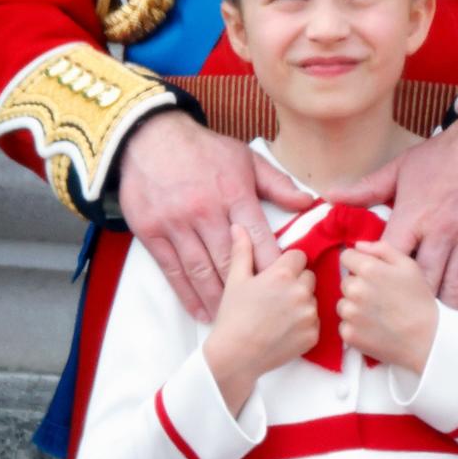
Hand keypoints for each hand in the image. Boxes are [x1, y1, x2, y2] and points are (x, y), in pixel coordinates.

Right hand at [118, 111, 312, 321]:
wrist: (150, 138)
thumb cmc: (204, 149)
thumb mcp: (245, 158)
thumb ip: (277, 183)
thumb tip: (307, 203)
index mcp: (233, 193)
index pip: (257, 238)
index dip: (271, 266)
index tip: (284, 288)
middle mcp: (205, 211)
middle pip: (230, 261)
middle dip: (247, 291)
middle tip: (261, 314)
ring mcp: (176, 223)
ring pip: (201, 270)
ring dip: (216, 299)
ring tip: (231, 320)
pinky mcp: (152, 232)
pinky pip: (173, 270)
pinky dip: (187, 295)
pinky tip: (200, 311)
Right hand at [204, 226, 318, 413]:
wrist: (235, 356)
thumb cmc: (233, 317)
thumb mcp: (235, 280)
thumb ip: (242, 250)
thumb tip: (239, 228)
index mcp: (282, 274)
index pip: (299, 256)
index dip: (288, 265)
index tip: (277, 276)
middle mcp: (300, 292)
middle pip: (308, 276)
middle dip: (296, 282)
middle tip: (276, 296)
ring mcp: (308, 315)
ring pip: (312, 299)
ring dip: (301, 303)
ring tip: (278, 315)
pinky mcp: (313, 336)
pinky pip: (315, 322)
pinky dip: (304, 324)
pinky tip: (285, 329)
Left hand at [329, 106, 457, 315]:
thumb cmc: (446, 154)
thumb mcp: (402, 167)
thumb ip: (366, 188)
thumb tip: (329, 196)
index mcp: (415, 214)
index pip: (389, 257)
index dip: (376, 277)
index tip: (367, 290)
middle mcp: (442, 232)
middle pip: (419, 281)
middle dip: (406, 304)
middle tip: (394, 319)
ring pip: (452, 288)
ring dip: (438, 313)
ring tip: (426, 331)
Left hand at [338, 240, 437, 373]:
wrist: (426, 339)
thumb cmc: (419, 300)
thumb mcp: (408, 265)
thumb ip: (382, 249)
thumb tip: (358, 245)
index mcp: (368, 269)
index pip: (346, 257)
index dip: (358, 263)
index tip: (370, 274)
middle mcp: (355, 290)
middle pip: (345, 282)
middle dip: (357, 286)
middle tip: (378, 297)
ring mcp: (350, 314)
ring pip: (343, 304)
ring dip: (354, 307)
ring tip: (377, 314)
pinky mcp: (349, 335)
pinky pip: (344, 325)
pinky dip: (355, 327)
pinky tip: (373, 328)